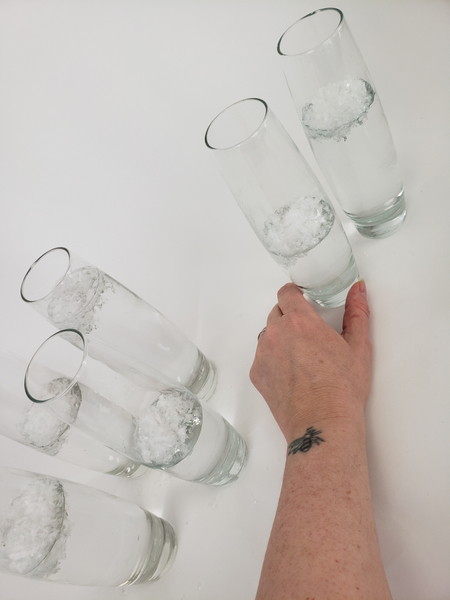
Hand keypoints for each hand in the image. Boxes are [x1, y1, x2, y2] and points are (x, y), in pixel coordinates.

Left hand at [249, 281, 370, 441]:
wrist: (322, 423)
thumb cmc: (342, 388)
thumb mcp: (358, 346)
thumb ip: (357, 312)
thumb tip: (359, 289)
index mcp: (299, 321)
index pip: (286, 293)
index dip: (293, 293)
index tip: (301, 298)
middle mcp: (276, 334)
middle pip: (276, 312)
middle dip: (289, 316)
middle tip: (307, 332)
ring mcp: (263, 354)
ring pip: (267, 335)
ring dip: (280, 338)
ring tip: (301, 356)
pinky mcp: (257, 374)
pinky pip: (261, 357)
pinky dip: (273, 359)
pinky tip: (291, 374)